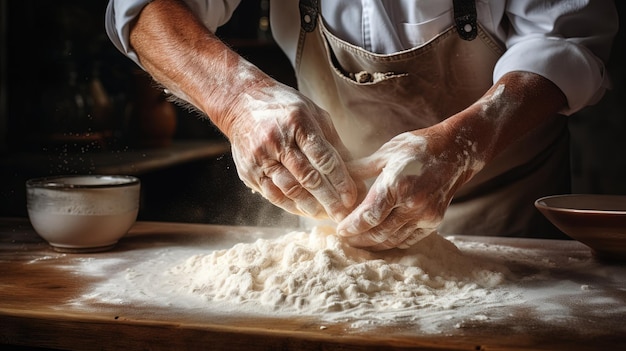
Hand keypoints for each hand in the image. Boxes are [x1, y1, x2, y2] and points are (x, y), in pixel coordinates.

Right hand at [227, 83, 358, 220]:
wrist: (240, 103)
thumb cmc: (284, 107)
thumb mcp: (313, 113)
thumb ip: (332, 141)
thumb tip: (353, 170)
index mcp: (297, 122)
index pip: (324, 158)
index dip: (340, 181)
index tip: (352, 196)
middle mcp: (277, 141)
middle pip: (308, 178)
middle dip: (329, 200)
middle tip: (343, 214)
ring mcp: (260, 158)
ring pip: (290, 190)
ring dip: (311, 207)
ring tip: (327, 215)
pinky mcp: (249, 171)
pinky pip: (273, 195)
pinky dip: (291, 206)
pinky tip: (305, 211)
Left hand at [337, 129, 474, 249]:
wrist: (457, 151)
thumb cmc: (418, 147)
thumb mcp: (387, 152)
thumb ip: (361, 168)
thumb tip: (338, 177)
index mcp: (397, 184)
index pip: (368, 216)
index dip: (351, 226)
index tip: (340, 229)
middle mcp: (412, 203)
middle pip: (378, 232)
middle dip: (358, 238)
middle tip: (345, 238)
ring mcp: (425, 215)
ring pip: (392, 240)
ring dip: (373, 244)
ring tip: (358, 241)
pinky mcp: (433, 221)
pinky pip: (407, 239)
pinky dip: (391, 242)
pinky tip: (380, 239)